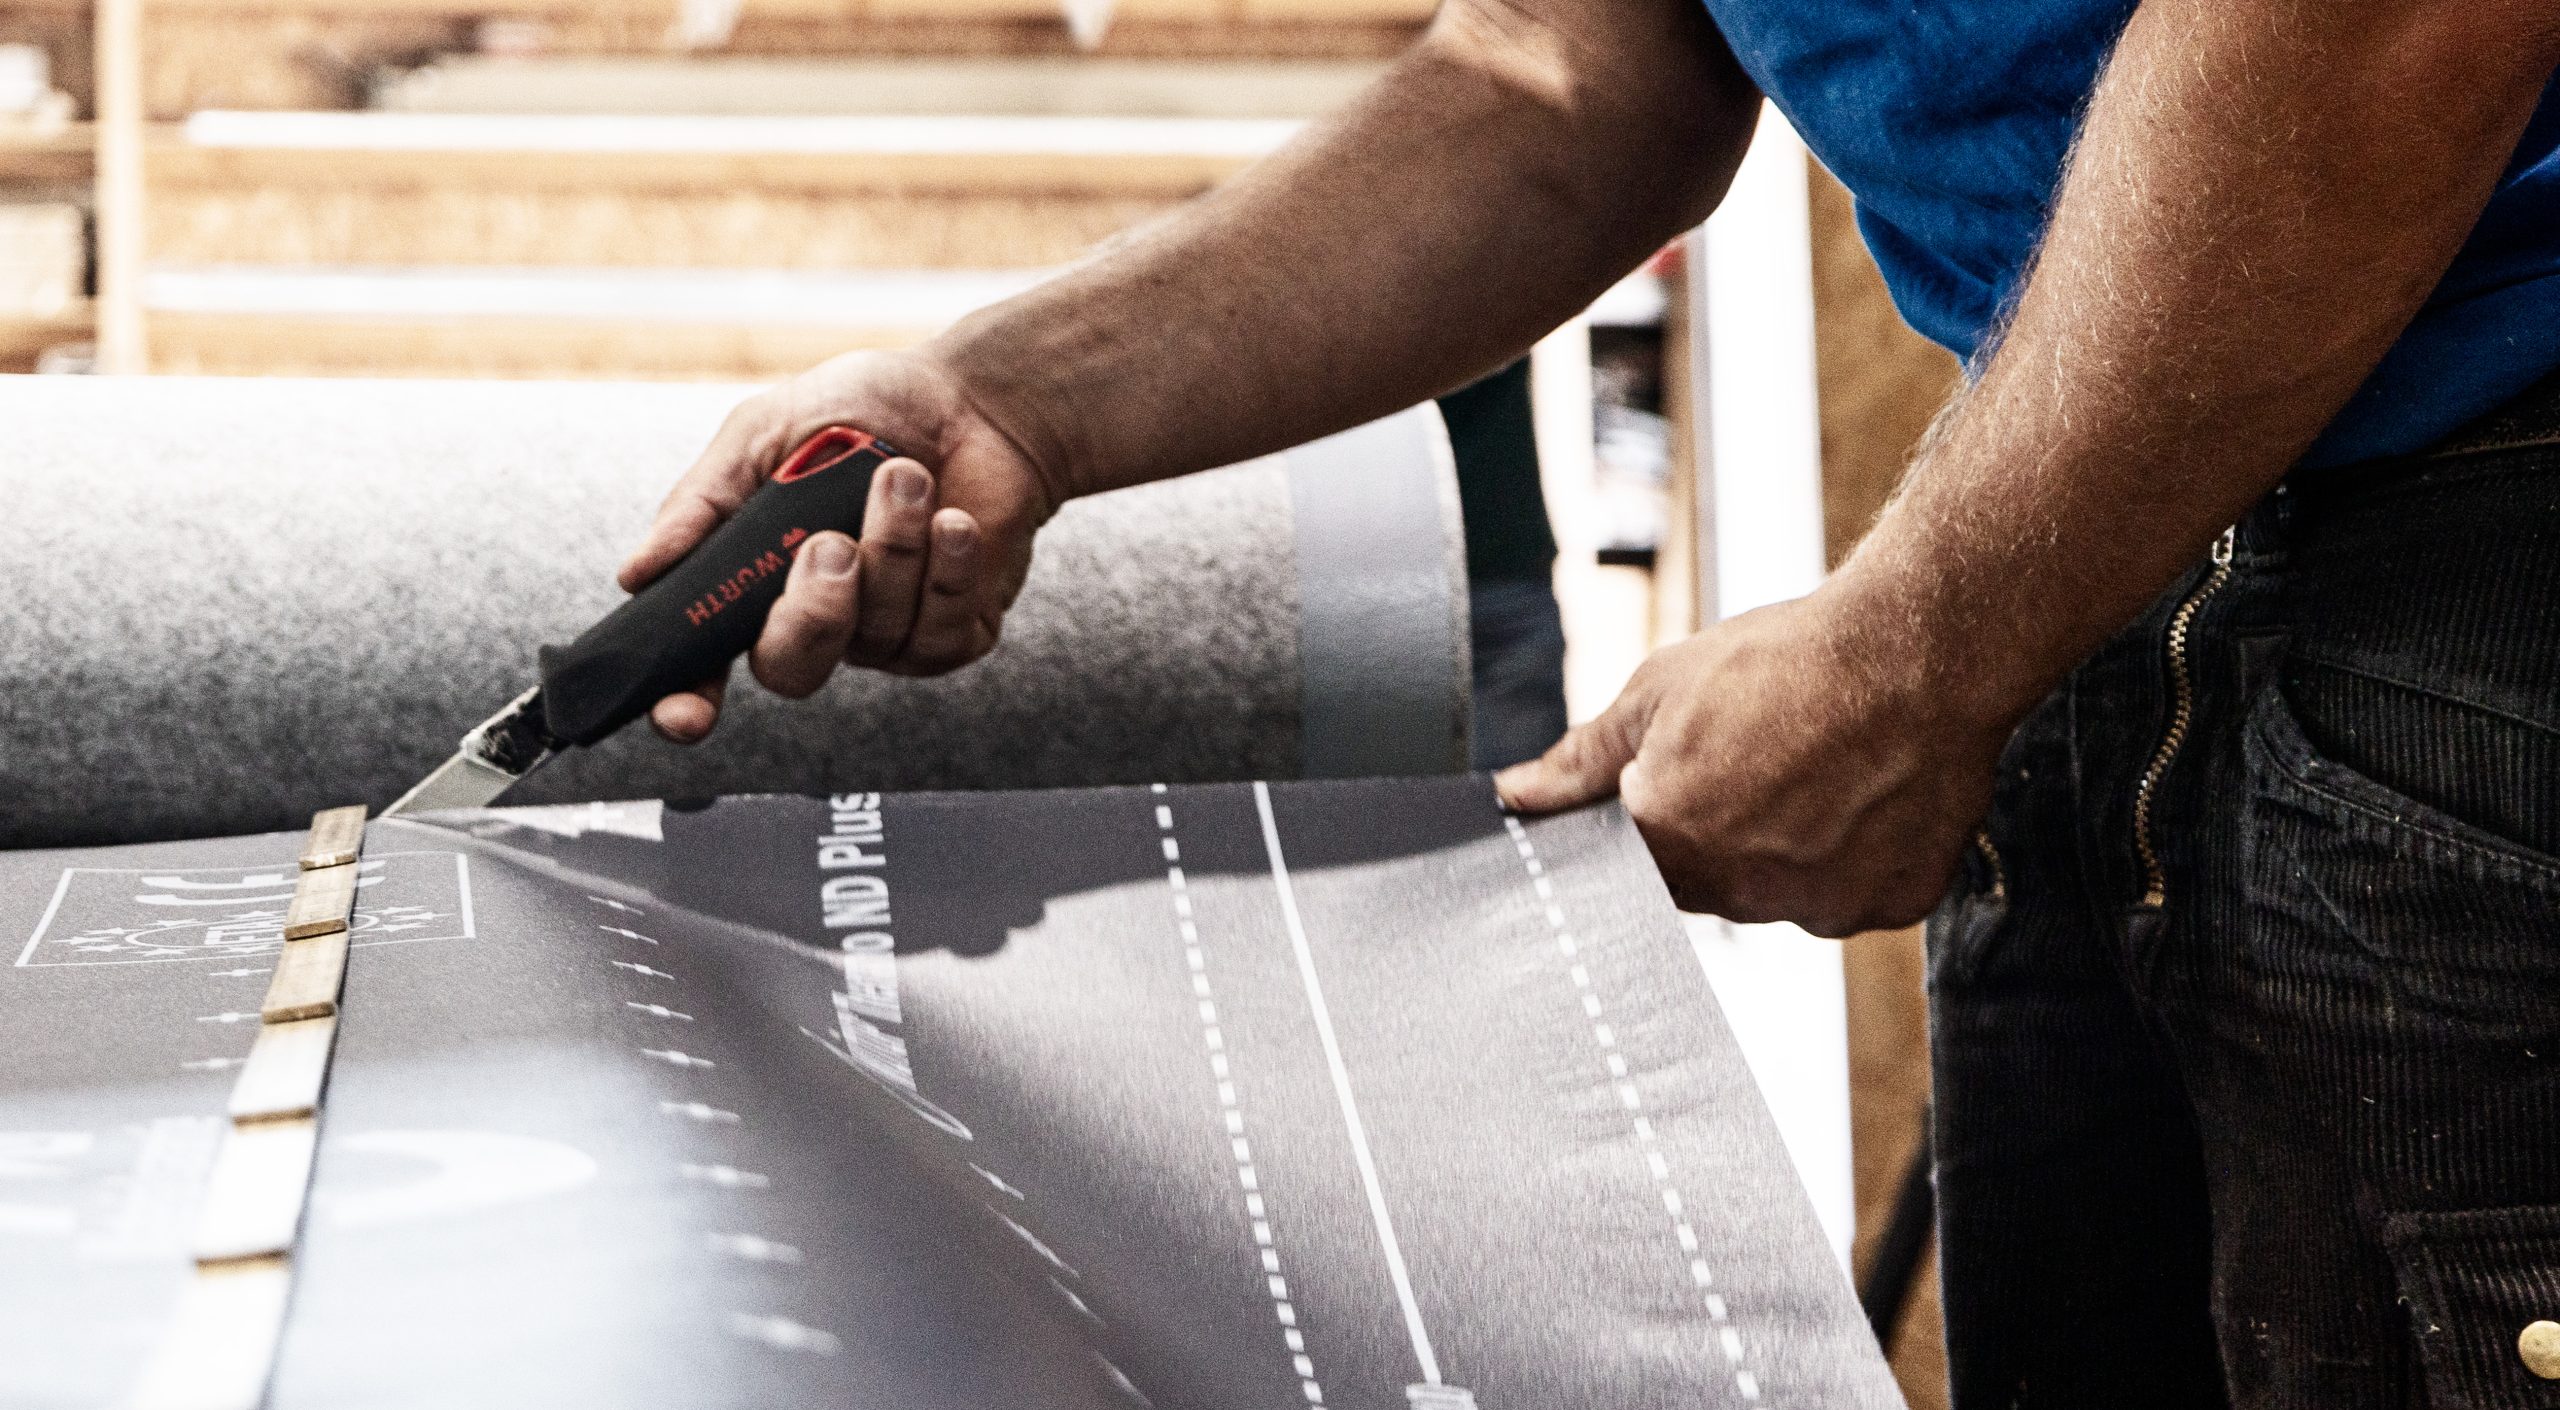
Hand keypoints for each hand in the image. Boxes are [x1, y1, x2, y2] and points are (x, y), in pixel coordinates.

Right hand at [619, 348, 1062, 742]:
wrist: (972, 397)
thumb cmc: (863, 411)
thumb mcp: (762, 434)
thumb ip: (703, 502)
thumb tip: (637, 573)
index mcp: (754, 580)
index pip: (706, 665)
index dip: (688, 701)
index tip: (685, 712)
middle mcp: (816, 617)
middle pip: (790, 669)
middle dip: (811, 613)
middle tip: (832, 543)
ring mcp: (885, 634)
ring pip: (873, 638)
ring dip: (891, 547)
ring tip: (905, 474)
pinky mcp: (952, 634)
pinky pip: (938, 634)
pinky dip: (947, 568)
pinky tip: (954, 519)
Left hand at [1493, 588, 2011, 936]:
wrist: (1921, 652)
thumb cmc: (1792, 661)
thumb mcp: (1661, 690)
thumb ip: (1582, 760)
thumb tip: (1516, 794)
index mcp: (1669, 839)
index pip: (1626, 872)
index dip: (1647, 829)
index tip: (1674, 791)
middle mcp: (1740, 889)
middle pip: (1703, 885)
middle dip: (1711, 833)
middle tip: (1752, 761)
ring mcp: (1817, 905)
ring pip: (1776, 892)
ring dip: (1780, 847)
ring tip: (1810, 768)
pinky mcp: (1884, 905)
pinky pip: (1848, 894)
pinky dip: (1849, 856)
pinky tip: (1858, 793)